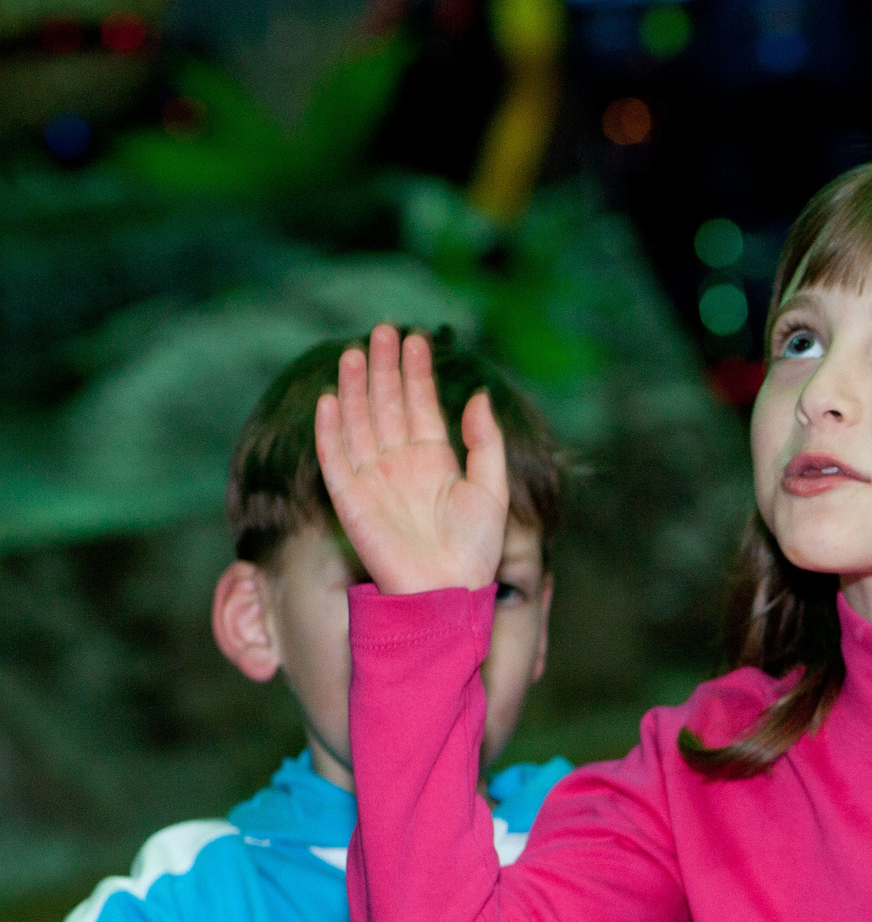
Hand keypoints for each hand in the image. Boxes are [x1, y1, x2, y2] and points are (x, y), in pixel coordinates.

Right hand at [313, 324, 509, 595]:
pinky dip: (330, 430)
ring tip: (355, 352)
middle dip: (384, 368)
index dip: (417, 372)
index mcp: (435, 460)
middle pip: (388, 405)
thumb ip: (486, 442)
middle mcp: (401, 464)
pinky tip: (330, 399)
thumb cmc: (476, 549)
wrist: (448, 591)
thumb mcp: (492, 489)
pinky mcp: (351, 500)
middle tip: (383, 329)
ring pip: (360, 422)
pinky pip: (335, 459)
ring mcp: (374, 479)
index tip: (414, 338)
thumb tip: (480, 395)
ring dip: (355, 388)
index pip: (421, 405)